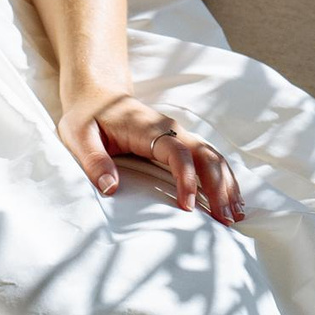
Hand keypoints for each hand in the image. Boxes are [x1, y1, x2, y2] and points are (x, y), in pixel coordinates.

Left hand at [59, 93, 244, 224]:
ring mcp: (178, 135)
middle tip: (225, 220)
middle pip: (205, 155)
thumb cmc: (88, 117)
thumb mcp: (79, 137)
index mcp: (148, 128)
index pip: (178, 152)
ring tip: (235, 216)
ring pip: (212, 157)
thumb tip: (111, 189)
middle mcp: (170, 130)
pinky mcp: (180, 143)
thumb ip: (94, 161)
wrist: (99, 94)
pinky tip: (231, 200)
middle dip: (218, 187)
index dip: (186, 179)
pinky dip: (223, 178)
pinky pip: (208, 159)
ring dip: (226, 184)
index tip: (188, 207)